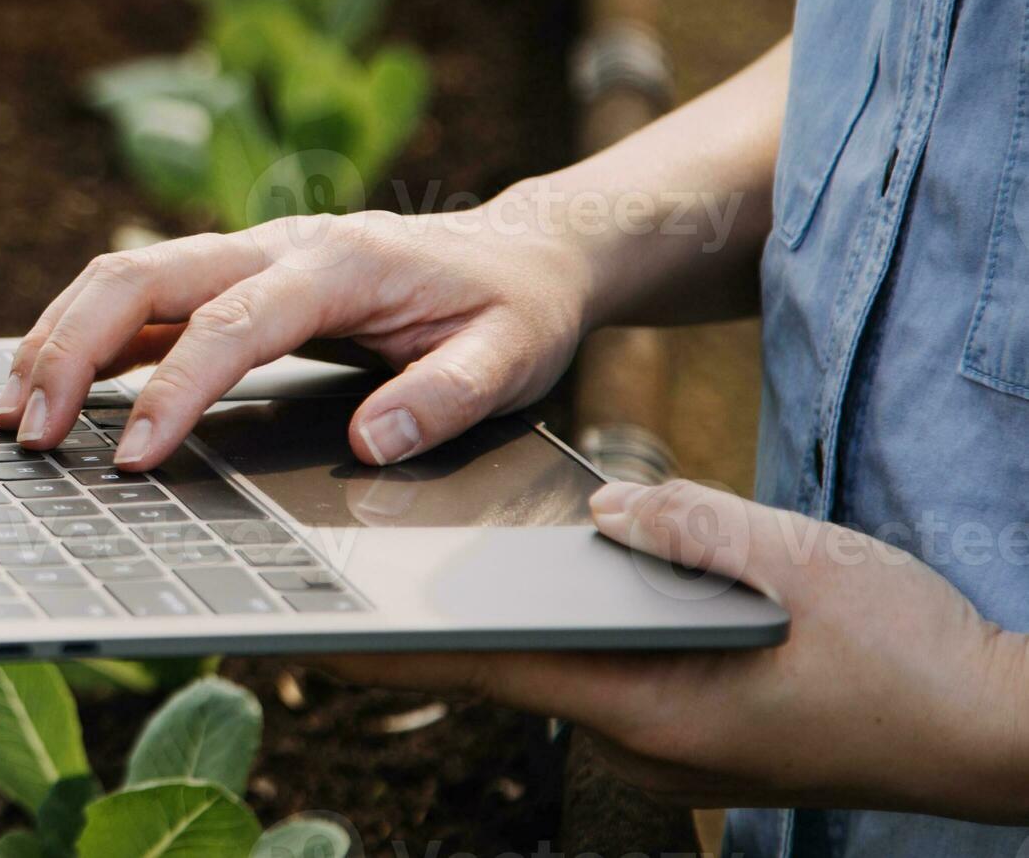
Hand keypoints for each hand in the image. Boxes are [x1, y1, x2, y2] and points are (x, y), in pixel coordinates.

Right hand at [0, 206, 591, 469]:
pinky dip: (82, 336)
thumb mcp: (514, 356)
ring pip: (122, 275)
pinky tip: (47, 386)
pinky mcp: (229, 277)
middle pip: (141, 276)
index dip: (172, 391)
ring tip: (12, 412)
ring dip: (58, 338)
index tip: (133, 459)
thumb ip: (450, 397)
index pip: (228, 325)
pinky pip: (138, 295)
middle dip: (71, 350)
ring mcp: (244, 254)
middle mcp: (274, 244)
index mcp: (336, 264)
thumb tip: (373, 443)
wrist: (522, 249)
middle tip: (29, 433)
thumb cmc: (513, 307)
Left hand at [309, 481, 1028, 821]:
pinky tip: (546, 594)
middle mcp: (636, 738)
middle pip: (500, 670)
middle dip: (419, 626)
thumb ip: (694, 529)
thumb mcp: (804, 564)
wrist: (992, 731)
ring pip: (552, 675)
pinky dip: (562, 640)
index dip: (383, 647)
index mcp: (646, 700)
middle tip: (323, 582)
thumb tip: (605, 511)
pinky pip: (601, 681)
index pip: (481, 667)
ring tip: (411, 570)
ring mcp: (662, 746)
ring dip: (496, 629)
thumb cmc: (908, 655)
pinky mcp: (690, 738)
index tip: (298, 633)